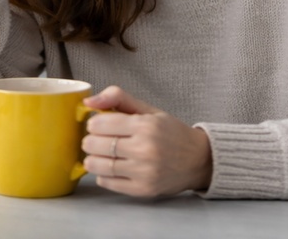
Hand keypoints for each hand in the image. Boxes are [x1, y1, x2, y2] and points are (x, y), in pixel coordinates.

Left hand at [81, 86, 212, 197]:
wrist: (198, 160)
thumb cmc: (171, 133)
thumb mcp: (148, 110)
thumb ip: (118, 98)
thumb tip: (89, 101)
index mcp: (145, 126)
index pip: (99, 124)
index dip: (93, 124)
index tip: (97, 125)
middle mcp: (145, 149)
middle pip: (95, 145)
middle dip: (90, 141)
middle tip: (96, 140)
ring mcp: (144, 172)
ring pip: (98, 165)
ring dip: (92, 159)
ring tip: (99, 154)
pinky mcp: (143, 189)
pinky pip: (107, 182)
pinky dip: (102, 175)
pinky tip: (110, 168)